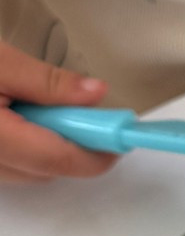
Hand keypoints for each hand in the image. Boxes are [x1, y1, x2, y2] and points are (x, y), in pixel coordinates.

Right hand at [0, 47, 117, 183]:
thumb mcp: (1, 63)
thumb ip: (46, 82)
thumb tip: (95, 93)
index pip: (59, 159)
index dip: (97, 150)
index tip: (121, 134)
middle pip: (48, 170)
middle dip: (74, 144)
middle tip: (81, 111)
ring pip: (31, 172)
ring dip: (49, 146)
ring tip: (39, 108)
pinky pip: (13, 167)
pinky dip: (27, 147)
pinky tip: (21, 118)